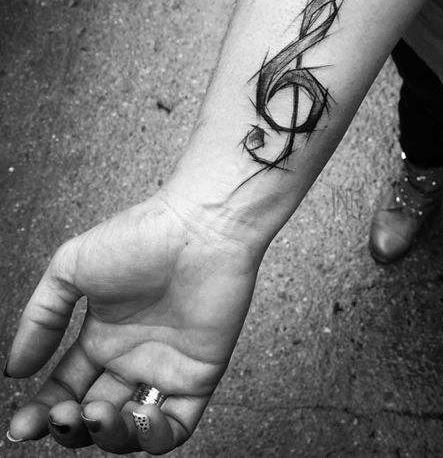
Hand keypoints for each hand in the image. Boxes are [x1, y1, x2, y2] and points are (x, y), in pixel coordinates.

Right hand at [6, 190, 263, 453]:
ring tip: (96, 415)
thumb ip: (41, 318)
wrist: (199, 227)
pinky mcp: (201, 373)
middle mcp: (134, 355)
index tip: (23, 422)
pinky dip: (154, 438)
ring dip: (109, 436)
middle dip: (72, 427)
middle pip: (96, 413)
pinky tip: (136, 417)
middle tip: (63, 416)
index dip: (43, 410)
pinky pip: (178, 425)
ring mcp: (167, 366)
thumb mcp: (71, 268)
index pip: (67, 386)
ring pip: (133, 427)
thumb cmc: (141, 236)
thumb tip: (15, 368)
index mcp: (104, 335)